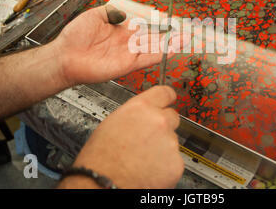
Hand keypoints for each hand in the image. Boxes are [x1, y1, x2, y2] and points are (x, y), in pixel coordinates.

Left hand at [51, 4, 177, 86]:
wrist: (66, 56)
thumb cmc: (75, 36)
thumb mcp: (95, 14)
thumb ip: (112, 11)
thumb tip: (126, 11)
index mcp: (122, 29)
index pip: (145, 24)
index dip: (159, 21)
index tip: (170, 17)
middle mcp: (128, 42)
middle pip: (154, 37)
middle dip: (171, 34)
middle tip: (186, 29)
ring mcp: (129, 53)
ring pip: (155, 48)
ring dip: (170, 44)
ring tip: (185, 38)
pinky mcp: (128, 64)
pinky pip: (148, 59)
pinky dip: (160, 54)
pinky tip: (171, 49)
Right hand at [61, 86, 183, 188]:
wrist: (102, 183)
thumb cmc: (100, 157)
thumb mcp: (113, 122)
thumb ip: (134, 115)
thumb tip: (142, 116)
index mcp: (141, 108)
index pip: (165, 93)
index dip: (167, 97)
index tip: (170, 99)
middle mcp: (158, 121)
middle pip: (172, 117)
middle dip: (163, 127)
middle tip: (148, 139)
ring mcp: (169, 142)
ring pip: (172, 141)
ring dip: (162, 148)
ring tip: (142, 159)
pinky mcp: (176, 163)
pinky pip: (174, 161)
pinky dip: (165, 166)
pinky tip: (148, 170)